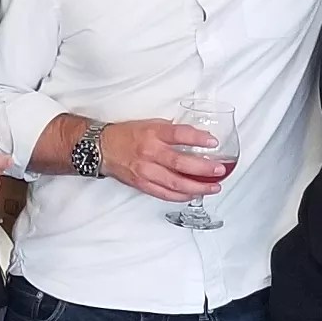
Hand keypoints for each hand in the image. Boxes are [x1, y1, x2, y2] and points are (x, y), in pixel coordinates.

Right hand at [97, 118, 231, 202]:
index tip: (213, 142)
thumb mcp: (151, 124)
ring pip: (174, 183)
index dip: (197, 138)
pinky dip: (181, 196)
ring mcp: (145, 171)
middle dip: (203, 169)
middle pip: (180, 163)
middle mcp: (149, 152)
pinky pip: (164, 193)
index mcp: (153, 133)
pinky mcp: (142, 184)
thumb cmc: (127, 135)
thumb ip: (171, 132)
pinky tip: (193, 195)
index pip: (179, 134)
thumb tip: (196, 138)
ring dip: (196, 187)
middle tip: (219, 171)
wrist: (102, 148)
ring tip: (212, 187)